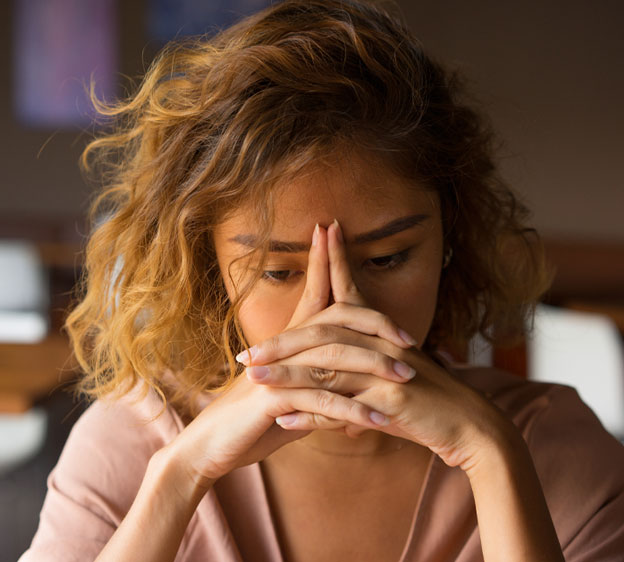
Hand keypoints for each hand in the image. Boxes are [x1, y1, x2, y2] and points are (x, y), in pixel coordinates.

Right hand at [164, 224, 398, 487]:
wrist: (211, 444)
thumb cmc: (254, 417)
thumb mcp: (291, 394)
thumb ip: (319, 380)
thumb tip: (348, 380)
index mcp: (288, 340)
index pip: (313, 292)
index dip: (325, 260)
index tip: (334, 230)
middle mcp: (284, 347)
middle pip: (333, 319)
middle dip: (372, 322)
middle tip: (409, 338)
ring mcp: (277, 370)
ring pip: (333, 357)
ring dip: (374, 367)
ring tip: (407, 378)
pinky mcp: (272, 398)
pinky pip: (321, 400)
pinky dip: (353, 411)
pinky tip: (380, 421)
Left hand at [243, 220, 512, 470]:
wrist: (470, 426)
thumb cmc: (429, 404)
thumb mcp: (392, 380)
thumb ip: (358, 382)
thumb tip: (328, 399)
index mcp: (381, 335)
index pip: (350, 292)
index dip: (333, 262)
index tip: (318, 231)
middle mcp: (382, 345)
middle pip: (323, 333)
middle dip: (281, 342)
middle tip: (244, 354)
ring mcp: (386, 371)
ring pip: (325, 368)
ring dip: (285, 375)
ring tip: (252, 382)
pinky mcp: (391, 399)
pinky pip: (342, 407)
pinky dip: (310, 416)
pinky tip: (283, 421)